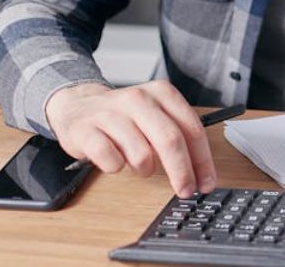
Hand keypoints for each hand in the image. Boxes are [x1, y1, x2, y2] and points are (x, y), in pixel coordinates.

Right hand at [45, 80, 215, 197]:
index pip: (192, 129)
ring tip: (138, 164)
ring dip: (144, 169)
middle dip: (182, 172)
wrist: (78, 105)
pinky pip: (111, 161)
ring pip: (141, 154)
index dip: (203, 160)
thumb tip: (201, 171)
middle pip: (171, 141)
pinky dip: (116, 167)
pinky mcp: (86, 130)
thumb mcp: (156, 115)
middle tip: (186, 190)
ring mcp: (110, 113)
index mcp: (162, 94)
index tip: (207, 182)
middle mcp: (138, 99)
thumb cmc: (124, 116)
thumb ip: (179, 135)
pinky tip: (115, 159)